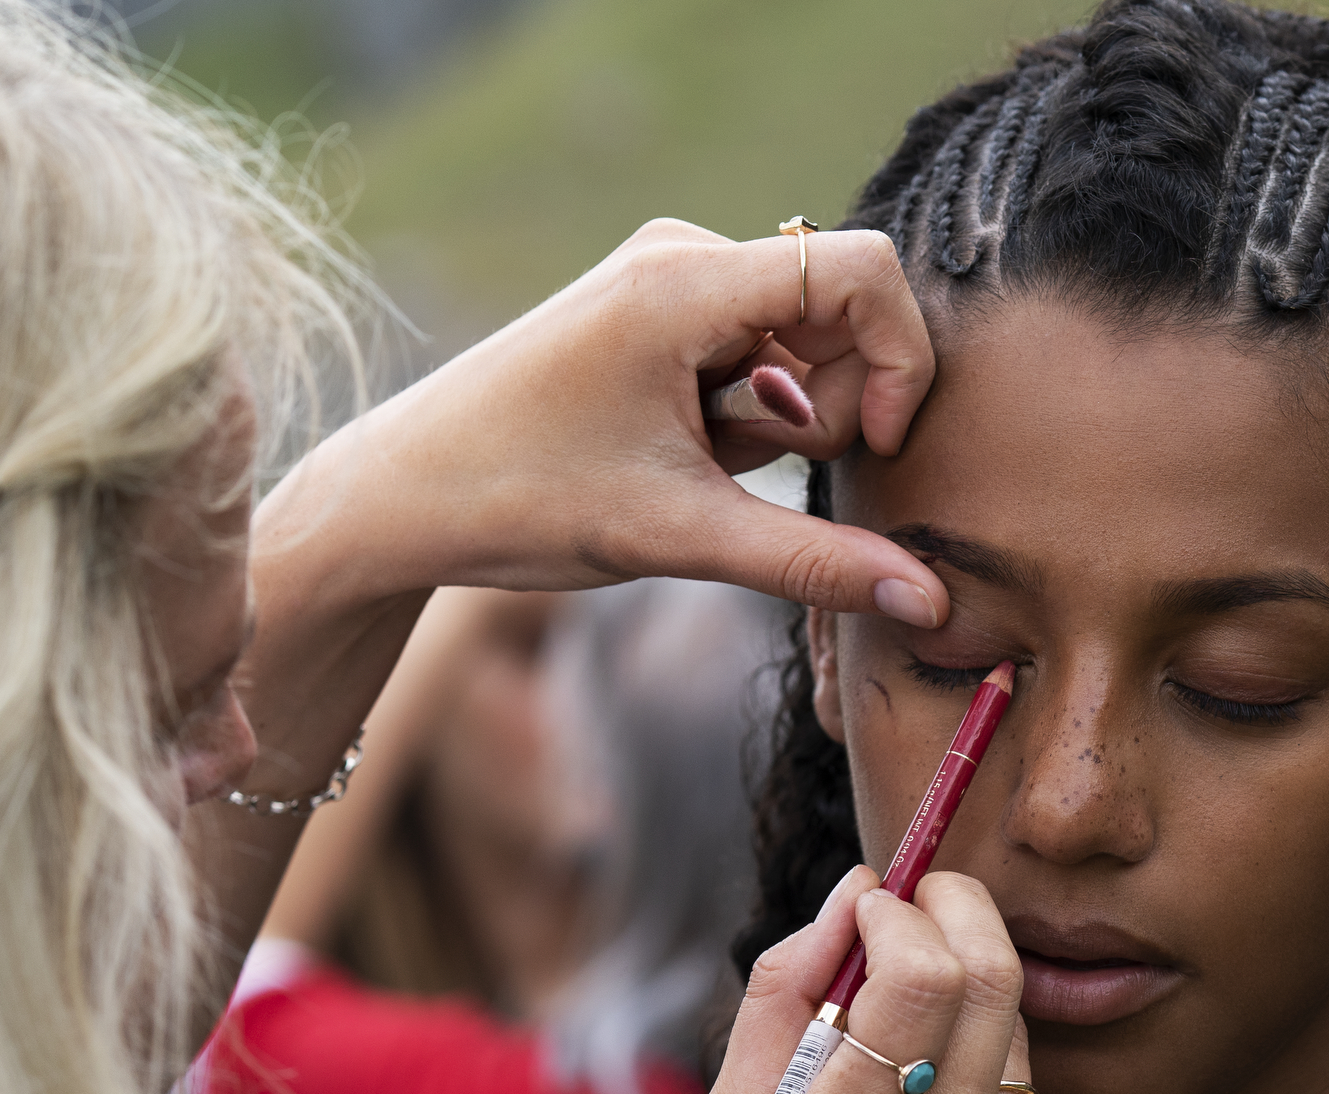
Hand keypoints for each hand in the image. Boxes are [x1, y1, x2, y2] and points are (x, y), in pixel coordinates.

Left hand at [255, 218, 951, 629]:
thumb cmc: (521, 503)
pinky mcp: (655, 308)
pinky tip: (676, 452)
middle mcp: (681, 256)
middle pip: (837, 316)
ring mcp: (666, 278)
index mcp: (684, 281)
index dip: (897, 358)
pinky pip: (755, 352)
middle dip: (822, 411)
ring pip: (799, 344)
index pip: (861, 269)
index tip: (871, 445)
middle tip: (738, 473)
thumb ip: (816, 565)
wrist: (401, 497)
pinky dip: (742, 415)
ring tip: (690, 466)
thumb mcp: (681, 539)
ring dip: (774, 424)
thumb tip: (927, 601)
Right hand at [648, 868, 1054, 1093]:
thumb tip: (846, 899)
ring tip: (888, 1037)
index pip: (925, 971)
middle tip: (913, 906)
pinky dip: (969, 1089)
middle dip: (959, 913)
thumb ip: (778, 1005)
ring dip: (963, 1002)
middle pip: (998, 982)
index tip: (866, 906)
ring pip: (1014, 1042)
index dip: (902, 909)